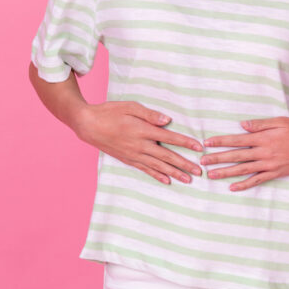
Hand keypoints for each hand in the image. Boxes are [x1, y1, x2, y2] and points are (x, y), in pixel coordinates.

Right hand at [74, 101, 203, 184]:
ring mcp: (134, 155)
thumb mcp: (130, 107)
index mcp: (142, 130)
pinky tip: (167, 181)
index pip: (169, 138)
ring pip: (158, 166)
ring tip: (188, 180)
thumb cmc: (110, 112)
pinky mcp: (128, 159)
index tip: (199, 147)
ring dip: (174, 173)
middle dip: (184, 164)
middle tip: (199, 171)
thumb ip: (150, 114)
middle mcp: (140, 145)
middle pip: (167, 156)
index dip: (185, 143)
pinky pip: (145, 169)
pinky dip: (157, 175)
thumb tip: (168, 120)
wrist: (88, 125)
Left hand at [201, 117, 288, 191]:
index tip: (207, 143)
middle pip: (236, 156)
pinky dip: (244, 184)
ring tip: (211, 175)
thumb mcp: (282, 121)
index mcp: (264, 138)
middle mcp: (264, 153)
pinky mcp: (276, 173)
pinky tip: (233, 187)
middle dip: (217, 158)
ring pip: (243, 170)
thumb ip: (261, 124)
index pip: (237, 140)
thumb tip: (242, 125)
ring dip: (226, 172)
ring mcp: (270, 165)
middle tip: (202, 162)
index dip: (221, 141)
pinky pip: (257, 180)